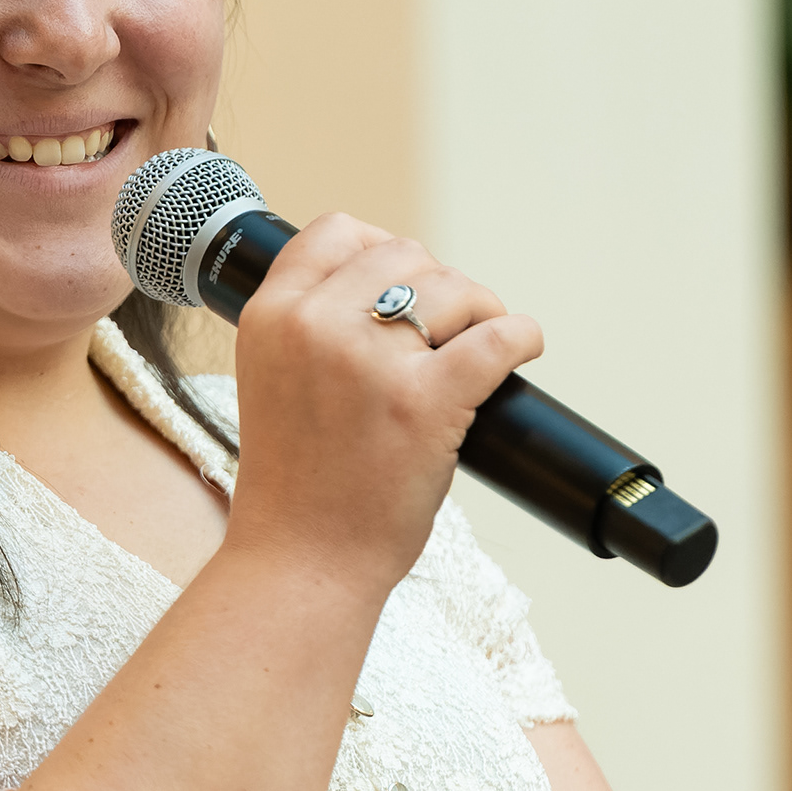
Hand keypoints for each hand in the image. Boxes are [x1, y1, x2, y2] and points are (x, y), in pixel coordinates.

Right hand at [228, 213, 542, 593]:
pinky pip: (497, 338)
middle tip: (448, 327)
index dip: (378, 246)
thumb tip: (389, 286)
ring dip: (477, 309)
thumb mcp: (270, 377)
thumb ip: (308, 326)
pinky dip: (520, 336)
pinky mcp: (425, 402)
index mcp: (269, 316)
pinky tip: (522, 347)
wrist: (301, 558)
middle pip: (401, 254)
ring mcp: (368, 362)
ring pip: (450, 288)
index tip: (402, 277)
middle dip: (435, 283)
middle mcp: (312, 326)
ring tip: (477, 343)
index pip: (333, 232)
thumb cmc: (296, 479)